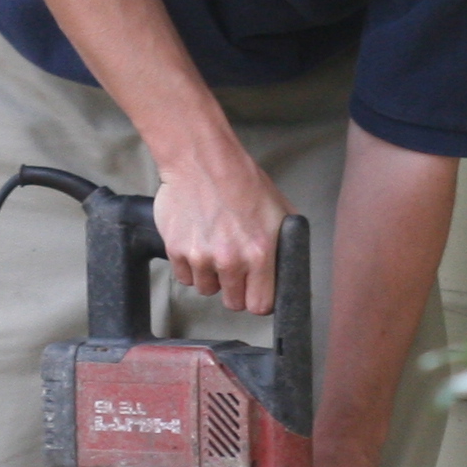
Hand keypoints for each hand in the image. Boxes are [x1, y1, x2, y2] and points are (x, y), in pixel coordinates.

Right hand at [152, 150, 291, 314]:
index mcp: (260, 253)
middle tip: (234, 266)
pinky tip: (198, 243)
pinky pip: (184, 277)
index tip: (256, 291)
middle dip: (235, 289)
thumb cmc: (242, 181)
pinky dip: (190, 266)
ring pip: (207, 290)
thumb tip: (291, 269)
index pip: (260, 305)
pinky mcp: (176, 250)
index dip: (259, 299)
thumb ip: (286, 245)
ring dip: (211, 276)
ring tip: (214, 248)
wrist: (203, 160)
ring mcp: (200, 257)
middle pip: (233, 303)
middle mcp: (230, 260)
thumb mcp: (280, 211)